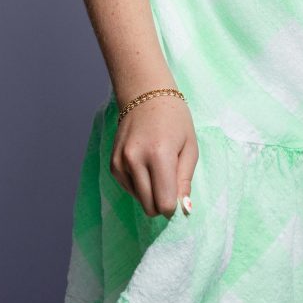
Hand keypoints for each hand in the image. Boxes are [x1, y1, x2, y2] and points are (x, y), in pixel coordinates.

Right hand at [110, 94, 199, 217]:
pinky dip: (140, 185)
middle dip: (162, 202)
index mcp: (159, 155)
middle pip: (150, 207)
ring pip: (139, 201)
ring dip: (151, 193)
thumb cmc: (174, 119)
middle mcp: (135, 160)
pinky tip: (146, 164)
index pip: (164, 203)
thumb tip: (183, 209)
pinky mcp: (113, 165)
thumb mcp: (190, 147)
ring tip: (158, 167)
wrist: (145, 94)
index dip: (175, 204)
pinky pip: (129, 189)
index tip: (179, 190)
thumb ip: (186, 180)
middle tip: (171, 181)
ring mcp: (120, 163)